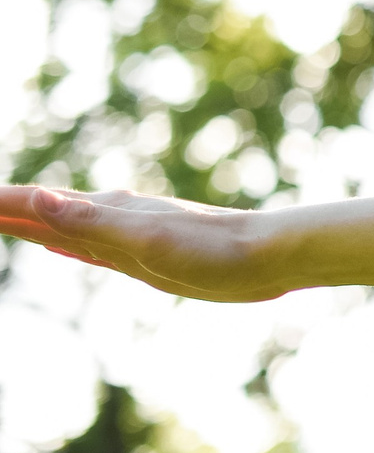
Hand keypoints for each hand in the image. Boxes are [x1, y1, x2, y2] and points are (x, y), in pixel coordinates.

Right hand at [0, 187, 283, 301]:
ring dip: (24, 220)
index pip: (33, 203)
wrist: (267, 256)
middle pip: (39, 210)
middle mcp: (109, 217)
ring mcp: (124, 235)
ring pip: (58, 224)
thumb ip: (90, 221)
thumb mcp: (145, 239)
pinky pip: (84, 245)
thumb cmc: (213, 249)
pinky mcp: (140, 255)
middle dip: (2, 207)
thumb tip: (38, 196)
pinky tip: (53, 242)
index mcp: (105, 211)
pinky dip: (59, 239)